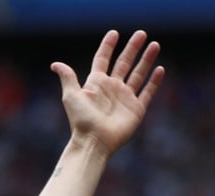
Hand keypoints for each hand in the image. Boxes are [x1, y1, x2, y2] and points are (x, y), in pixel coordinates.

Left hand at [51, 29, 164, 156]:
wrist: (94, 142)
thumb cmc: (81, 120)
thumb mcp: (71, 96)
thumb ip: (67, 77)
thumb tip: (55, 64)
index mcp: (96, 84)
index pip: (103, 59)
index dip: (108, 46)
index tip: (114, 33)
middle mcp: (111, 89)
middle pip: (124, 63)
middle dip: (133, 48)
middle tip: (141, 33)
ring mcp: (125, 98)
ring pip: (138, 74)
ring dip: (146, 60)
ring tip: (155, 44)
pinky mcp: (136, 109)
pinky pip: (147, 92)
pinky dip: (154, 81)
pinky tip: (160, 69)